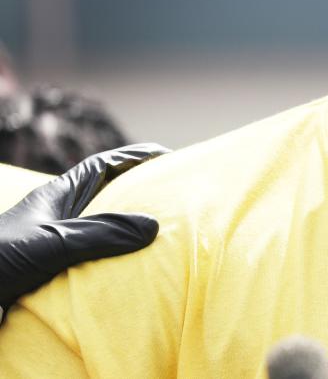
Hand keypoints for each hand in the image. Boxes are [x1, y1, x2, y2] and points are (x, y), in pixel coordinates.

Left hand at [0, 143, 168, 313]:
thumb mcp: (50, 243)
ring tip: (161, 237)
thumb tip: (152, 225)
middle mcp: (56, 218)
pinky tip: (128, 277)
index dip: (134, 157)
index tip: (168, 156)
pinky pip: (90, 263)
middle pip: (104, 197)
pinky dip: (112, 265)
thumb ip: (100, 233)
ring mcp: (52, 246)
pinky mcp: (48, 275)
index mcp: (56, 197)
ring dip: (125, 233)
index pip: (102, 167)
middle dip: (137, 193)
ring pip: (98, 232)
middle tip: (174, 197)